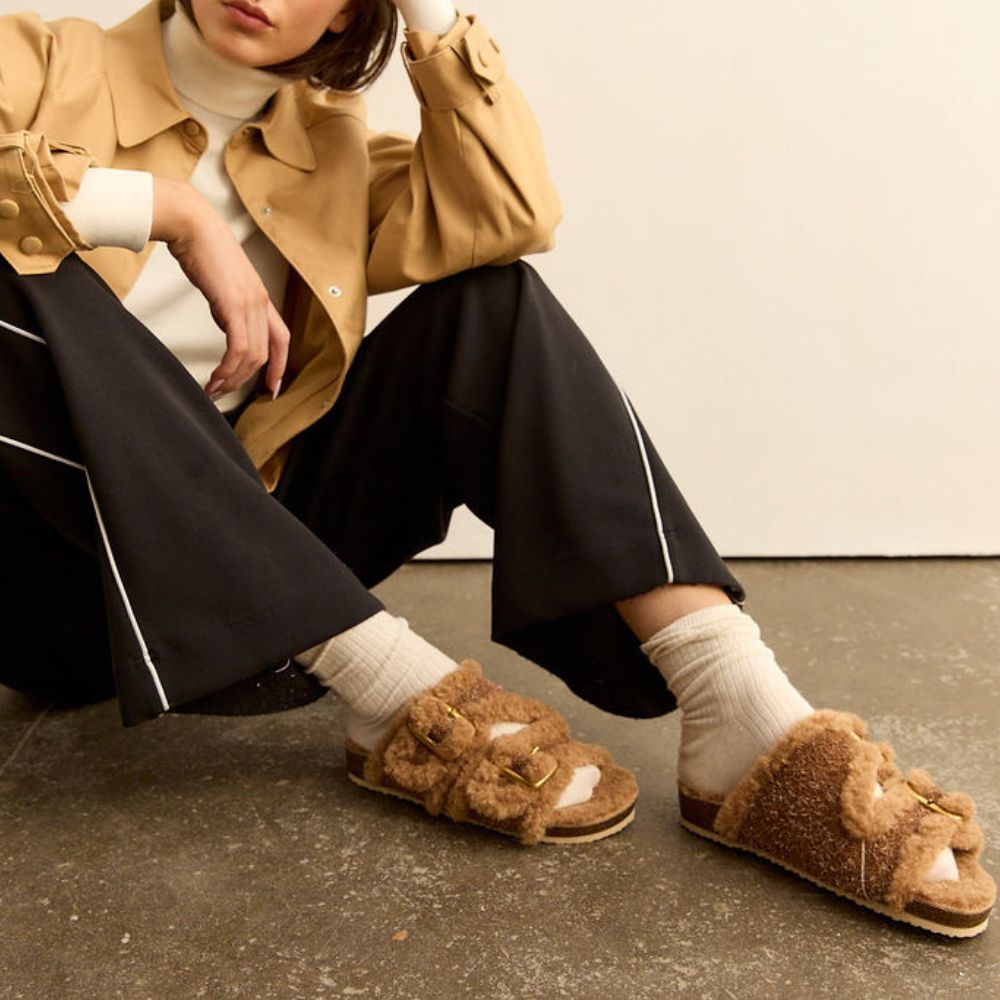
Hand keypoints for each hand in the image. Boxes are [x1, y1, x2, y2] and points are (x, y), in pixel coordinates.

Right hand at [150, 176, 288, 400]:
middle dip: (246, 380)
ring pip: (252, 356)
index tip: (273, 388)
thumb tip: (226, 324)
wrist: (192, 223)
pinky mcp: (234, 305)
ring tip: (214, 390)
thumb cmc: (202, 248)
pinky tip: (215, 377)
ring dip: (233, 379)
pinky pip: (239, 348)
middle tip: (225, 394)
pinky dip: (228, 369)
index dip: (281, 366)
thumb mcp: (223, 283)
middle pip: (265, 354)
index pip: (282, 338)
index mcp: (261, 297)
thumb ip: (229, 305)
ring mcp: (250, 303)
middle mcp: (261, 302)